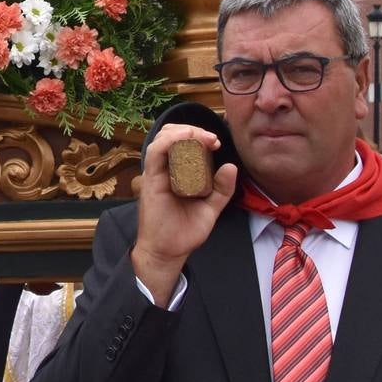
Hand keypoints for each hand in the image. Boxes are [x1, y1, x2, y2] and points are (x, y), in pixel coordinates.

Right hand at [131, 124, 238, 302]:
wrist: (168, 252)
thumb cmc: (185, 231)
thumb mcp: (211, 208)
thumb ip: (222, 190)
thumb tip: (231, 166)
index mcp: (178, 173)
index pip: (183, 143)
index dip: (199, 135)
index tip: (216, 142)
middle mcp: (165, 169)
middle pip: (171, 134)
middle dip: (192, 129)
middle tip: (211, 139)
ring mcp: (157, 173)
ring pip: (162, 138)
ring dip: (182, 132)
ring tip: (201, 137)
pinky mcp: (151, 179)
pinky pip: (155, 152)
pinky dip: (169, 141)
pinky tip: (185, 139)